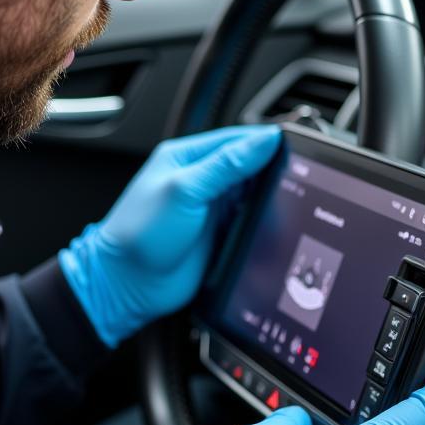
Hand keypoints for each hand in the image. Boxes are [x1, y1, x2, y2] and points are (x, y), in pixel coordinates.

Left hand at [59, 125, 280, 346]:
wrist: (128, 285)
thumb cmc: (139, 234)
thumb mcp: (184, 191)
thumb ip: (225, 165)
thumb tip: (264, 141)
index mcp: (187, 158)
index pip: (236, 140)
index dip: (264, 142)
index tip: (291, 147)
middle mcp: (201, 180)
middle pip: (248, 166)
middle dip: (271, 170)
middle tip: (296, 175)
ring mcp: (211, 208)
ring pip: (252, 194)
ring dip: (268, 197)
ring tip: (289, 198)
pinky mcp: (219, 234)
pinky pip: (249, 221)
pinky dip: (263, 221)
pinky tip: (274, 222)